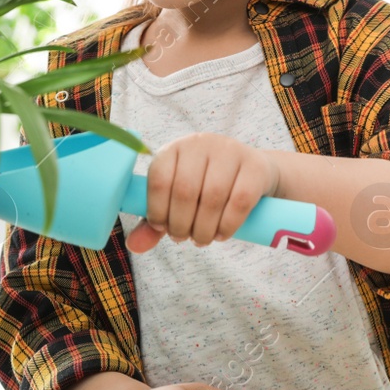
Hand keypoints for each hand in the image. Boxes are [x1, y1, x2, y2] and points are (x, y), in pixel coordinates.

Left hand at [127, 133, 280, 253]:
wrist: (253, 173)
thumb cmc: (206, 187)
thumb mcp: (177, 200)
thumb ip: (154, 222)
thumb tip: (133, 246)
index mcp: (174, 149)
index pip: (158, 178)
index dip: (157, 209)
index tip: (162, 228)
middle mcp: (200, 144)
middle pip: (185, 190)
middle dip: (181, 224)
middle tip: (183, 238)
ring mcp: (230, 151)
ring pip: (212, 197)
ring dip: (204, 228)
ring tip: (201, 239)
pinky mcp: (256, 166)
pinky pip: (240, 201)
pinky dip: (228, 225)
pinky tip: (221, 235)